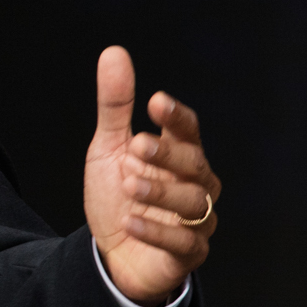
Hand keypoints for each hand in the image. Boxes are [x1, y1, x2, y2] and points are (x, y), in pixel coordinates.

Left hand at [81, 44, 219, 304]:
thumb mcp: (109, 149)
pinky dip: (157, 231)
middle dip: (168, 155)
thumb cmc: (118, 196)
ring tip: (129, 185)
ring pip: (194, 203)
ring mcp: (196, 221)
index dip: (177, 116)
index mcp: (179, 155)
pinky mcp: (189, 254)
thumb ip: (115, 107)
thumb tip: (114, 52)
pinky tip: (131, 219)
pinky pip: (184, 243)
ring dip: (161, 192)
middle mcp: (195, 185)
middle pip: (196, 165)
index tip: (154, 102)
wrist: (111, 253)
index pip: (189, 130)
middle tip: (135, 148)